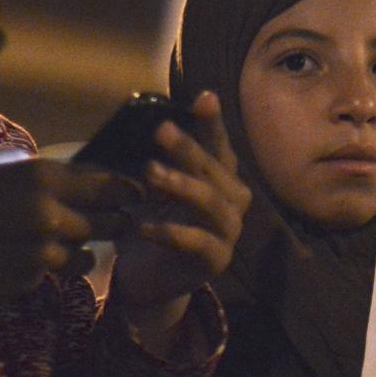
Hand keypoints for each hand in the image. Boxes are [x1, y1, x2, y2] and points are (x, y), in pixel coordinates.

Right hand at [0, 155, 137, 304]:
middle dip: (111, 223)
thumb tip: (48, 164)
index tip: (134, 195)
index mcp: (42, 179)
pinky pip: (51, 276)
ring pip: (83, 255)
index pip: (111, 187)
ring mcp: (40, 256)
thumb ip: (20, 163)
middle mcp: (51, 218)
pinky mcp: (26, 284)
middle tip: (112, 221)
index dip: (126, 192)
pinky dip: (44, 268)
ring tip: (56, 240)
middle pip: (108, 224)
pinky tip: (21, 258)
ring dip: (77, 249)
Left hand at [106, 92, 250, 343]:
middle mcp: (232, 204)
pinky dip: (171, 232)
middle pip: (217, 172)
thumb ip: (162, 161)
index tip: (203, 97)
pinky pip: (197, 243)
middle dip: (191, 149)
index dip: (213, 124)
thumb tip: (154, 122)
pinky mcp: (215, 261)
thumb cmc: (154, 225)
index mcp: (220, 181)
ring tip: (150, 171)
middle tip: (162, 130)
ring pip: (213, 204)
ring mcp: (227, 233)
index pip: (219, 147)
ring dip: (183, 185)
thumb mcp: (156, 189)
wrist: (150, 279)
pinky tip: (143, 225)